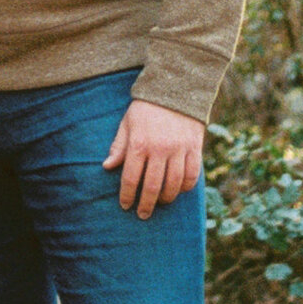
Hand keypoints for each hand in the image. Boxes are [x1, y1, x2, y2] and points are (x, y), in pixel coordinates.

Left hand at [104, 97, 202, 218]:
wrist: (176, 89)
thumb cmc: (146, 108)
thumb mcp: (127, 123)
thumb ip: (119, 146)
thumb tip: (107, 167)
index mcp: (140, 143)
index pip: (131, 178)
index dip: (127, 195)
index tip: (125, 205)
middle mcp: (160, 149)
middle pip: (153, 186)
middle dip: (146, 204)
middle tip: (143, 214)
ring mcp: (179, 149)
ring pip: (173, 184)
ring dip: (166, 199)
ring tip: (160, 203)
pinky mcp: (195, 148)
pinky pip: (192, 175)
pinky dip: (185, 187)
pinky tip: (178, 191)